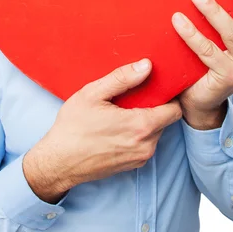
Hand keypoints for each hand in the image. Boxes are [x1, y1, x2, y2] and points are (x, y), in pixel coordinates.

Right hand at [23, 59, 181, 202]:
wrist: (58, 162)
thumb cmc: (73, 127)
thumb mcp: (93, 94)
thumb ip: (122, 78)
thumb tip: (147, 65)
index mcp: (140, 126)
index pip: (175, 110)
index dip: (168, 96)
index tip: (155, 87)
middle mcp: (146, 145)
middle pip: (165, 120)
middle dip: (154, 107)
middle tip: (132, 98)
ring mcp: (140, 158)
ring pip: (155, 133)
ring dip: (145, 121)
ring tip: (122, 112)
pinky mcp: (133, 165)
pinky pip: (145, 144)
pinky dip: (137, 135)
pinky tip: (117, 128)